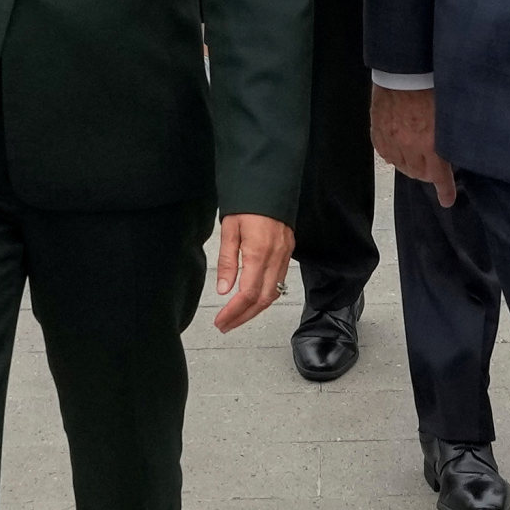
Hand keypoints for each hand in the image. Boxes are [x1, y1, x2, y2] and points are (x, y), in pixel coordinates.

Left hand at [208, 213, 296, 330]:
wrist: (269, 183)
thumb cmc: (247, 202)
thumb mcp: (229, 229)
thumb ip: (227, 261)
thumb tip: (224, 289)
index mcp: (259, 252)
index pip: (247, 293)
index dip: (234, 311)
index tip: (221, 321)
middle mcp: (276, 257)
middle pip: (262, 299)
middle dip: (243, 316)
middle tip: (226, 326)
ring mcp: (285, 255)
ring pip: (273, 293)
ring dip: (255, 309)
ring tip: (237, 317)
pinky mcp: (288, 251)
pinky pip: (279, 282)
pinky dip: (265, 295)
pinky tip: (253, 300)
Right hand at [369, 83, 454, 208]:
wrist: (403, 69)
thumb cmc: (431, 86)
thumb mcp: (449, 112)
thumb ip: (450, 135)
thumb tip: (453, 151)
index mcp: (431, 143)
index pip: (439, 176)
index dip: (444, 191)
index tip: (448, 200)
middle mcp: (409, 146)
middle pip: (419, 173)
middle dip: (428, 173)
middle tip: (434, 165)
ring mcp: (391, 140)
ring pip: (402, 166)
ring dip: (411, 164)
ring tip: (417, 154)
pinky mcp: (378, 132)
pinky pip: (386, 154)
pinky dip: (395, 155)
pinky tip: (400, 147)